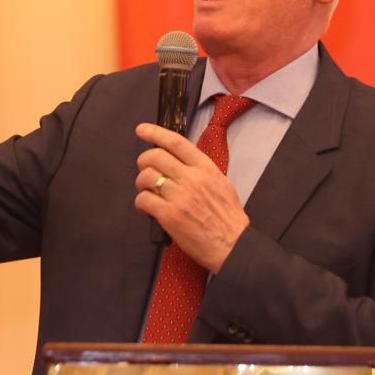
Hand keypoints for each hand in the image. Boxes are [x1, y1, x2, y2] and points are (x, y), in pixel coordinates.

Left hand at [134, 124, 248, 273]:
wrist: (232, 244)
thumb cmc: (228, 218)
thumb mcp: (222, 184)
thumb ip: (203, 171)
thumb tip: (183, 162)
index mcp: (206, 168)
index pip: (176, 142)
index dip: (155, 132)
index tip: (142, 130)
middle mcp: (192, 179)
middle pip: (155, 157)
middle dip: (143, 160)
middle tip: (143, 168)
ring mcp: (180, 197)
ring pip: (147, 177)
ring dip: (141, 183)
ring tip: (147, 191)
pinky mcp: (170, 216)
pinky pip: (144, 200)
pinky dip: (141, 203)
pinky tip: (147, 208)